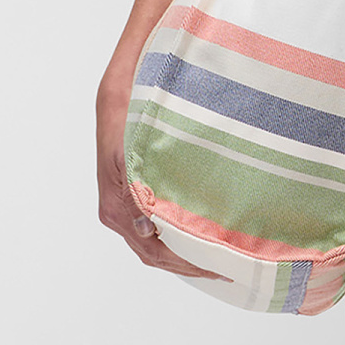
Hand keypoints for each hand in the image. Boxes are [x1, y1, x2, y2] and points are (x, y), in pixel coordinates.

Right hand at [97, 57, 228, 278]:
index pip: (154, 251)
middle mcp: (118, 209)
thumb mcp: (126, 144)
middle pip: (157, 253)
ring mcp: (126, 201)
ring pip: (158, 243)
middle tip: (229, 268)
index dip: (187, 264)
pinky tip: (204, 234)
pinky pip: (159, 224)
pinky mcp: (136, 190)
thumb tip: (145, 230)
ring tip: (221, 257)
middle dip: (191, 264)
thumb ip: (132, 190)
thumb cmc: (128, 104)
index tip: (220, 266)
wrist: (125, 76)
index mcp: (115, 204)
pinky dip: (181, 235)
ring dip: (187, 252)